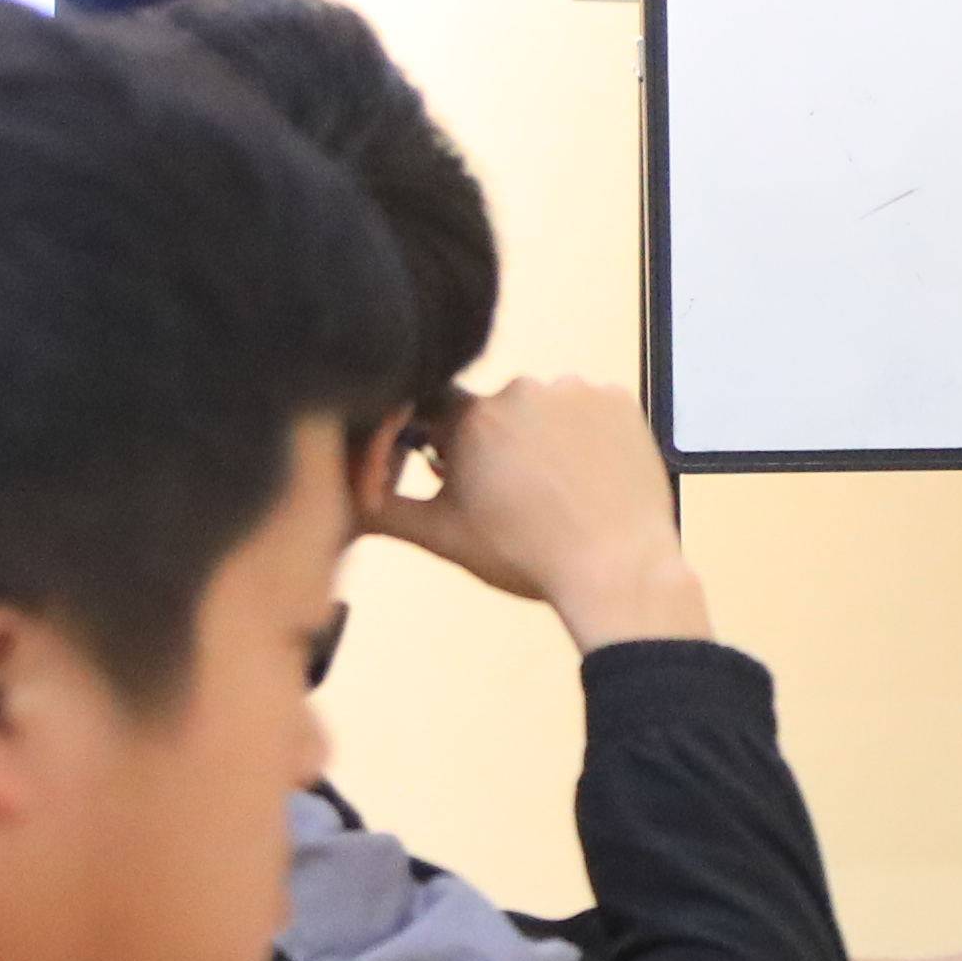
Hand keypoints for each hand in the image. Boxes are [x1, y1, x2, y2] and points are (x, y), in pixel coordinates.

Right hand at [375, 378, 710, 646]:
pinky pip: (590, 408)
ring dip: (541, 437)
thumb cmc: (526, 555)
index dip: (442, 439)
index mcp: (472, 418)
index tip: (456, 469)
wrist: (616, 570)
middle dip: (495, 444)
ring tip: (555, 490)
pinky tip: (586, 475)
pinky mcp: (619, 400)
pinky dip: (585, 434)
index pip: (436, 408)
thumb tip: (342, 500)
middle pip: (495, 410)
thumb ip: (384, 511)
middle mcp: (521, 390)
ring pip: (543, 407)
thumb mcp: (442, 536)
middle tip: (512, 495)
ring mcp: (575, 391)